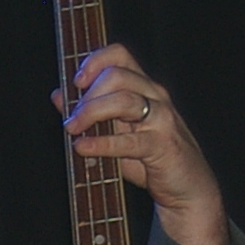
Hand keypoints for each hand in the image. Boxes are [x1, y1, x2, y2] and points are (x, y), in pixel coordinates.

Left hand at [52, 43, 229, 244]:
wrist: (187, 189)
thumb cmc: (150, 159)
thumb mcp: (114, 132)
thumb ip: (89, 113)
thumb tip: (58, 95)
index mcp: (143, 88)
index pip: (120, 55)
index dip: (94, 61)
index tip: (75, 81)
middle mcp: (155, 97)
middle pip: (117, 75)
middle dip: (87, 95)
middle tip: (71, 119)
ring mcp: (162, 119)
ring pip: (125, 100)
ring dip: (91, 112)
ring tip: (73, 129)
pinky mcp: (163, 146)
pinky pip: (130, 140)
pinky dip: (102, 143)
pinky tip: (83, 147)